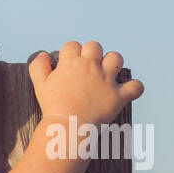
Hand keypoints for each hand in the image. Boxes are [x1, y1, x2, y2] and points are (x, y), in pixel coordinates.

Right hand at [27, 41, 143, 125]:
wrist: (67, 126)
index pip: (72, 46)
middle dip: (91, 53)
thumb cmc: (53, 107)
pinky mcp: (119, 96)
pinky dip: (134, 88)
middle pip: (94, 46)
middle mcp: (91, 66)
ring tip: (107, 73)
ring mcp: (107, 80)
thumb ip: (38, 67)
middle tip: (87, 67)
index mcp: (72, 62)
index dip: (70, 53)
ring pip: (116, 58)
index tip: (68, 63)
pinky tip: (127, 90)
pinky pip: (135, 86)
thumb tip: (42, 54)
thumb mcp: (40, 85)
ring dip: (113, 63)